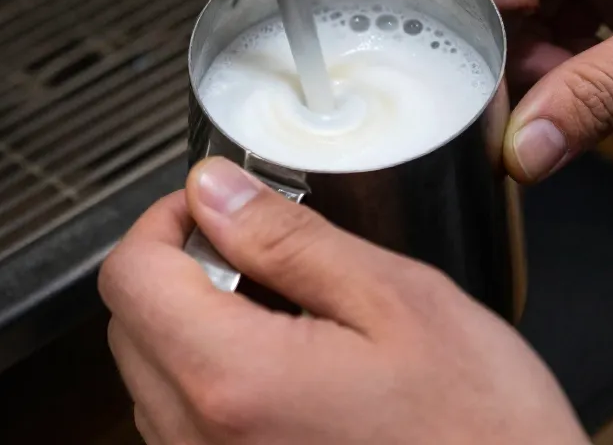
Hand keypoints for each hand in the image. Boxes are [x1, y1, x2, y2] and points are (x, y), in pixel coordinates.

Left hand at [99, 157, 587, 444]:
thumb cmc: (481, 430)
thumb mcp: (396, 301)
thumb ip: (289, 240)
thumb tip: (214, 192)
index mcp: (234, 380)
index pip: (130, 275)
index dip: (164, 219)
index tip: (213, 206)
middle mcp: (203, 444)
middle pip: (130, 326)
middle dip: (181, 268)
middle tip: (262, 252)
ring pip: (153, 378)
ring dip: (198, 326)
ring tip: (291, 315)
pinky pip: (186, 428)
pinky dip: (217, 381)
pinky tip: (293, 370)